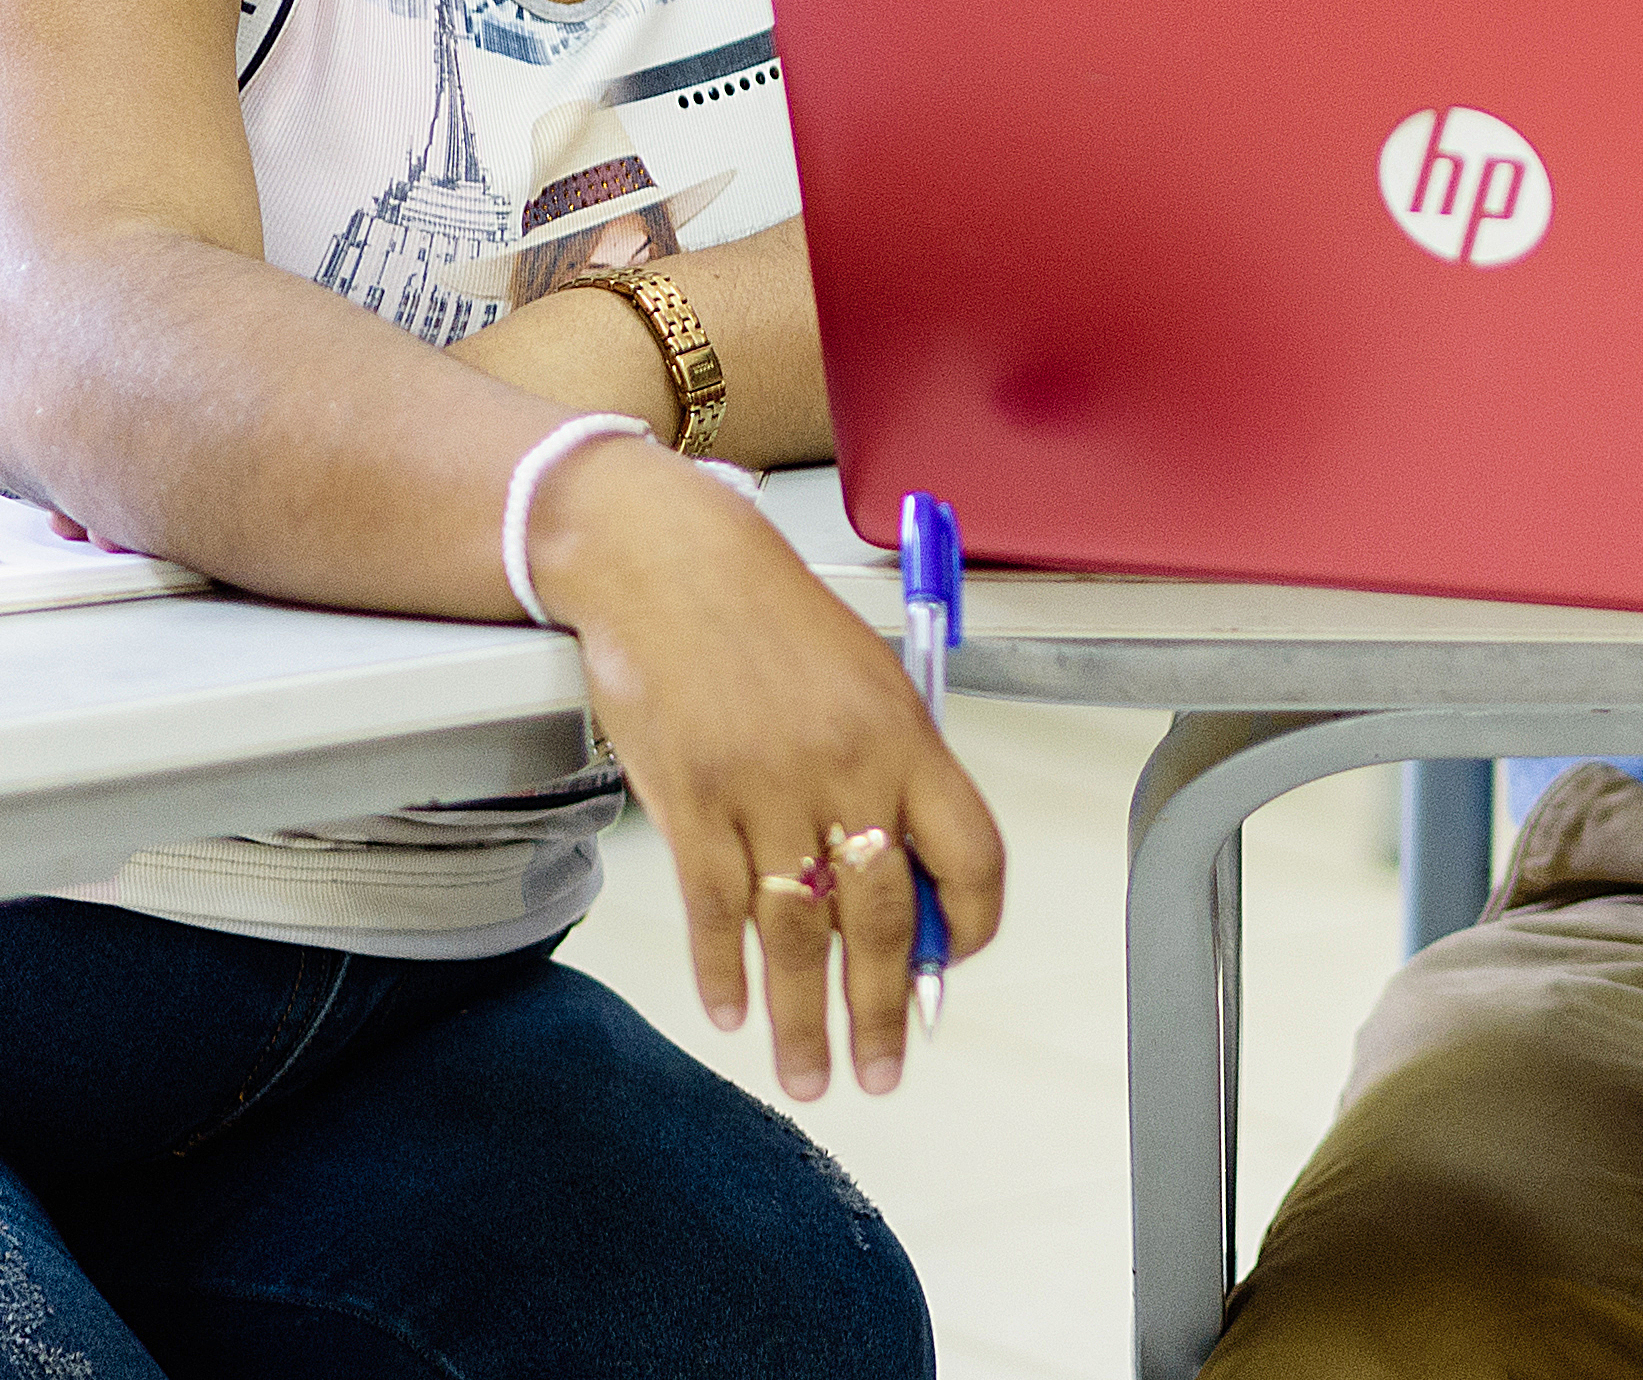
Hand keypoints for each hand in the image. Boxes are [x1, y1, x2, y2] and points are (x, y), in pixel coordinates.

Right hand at [522, 439, 1005, 1101]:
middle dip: (883, 1009)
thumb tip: (908, 881)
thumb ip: (894, 774)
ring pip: (797, 932)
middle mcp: (843, 771)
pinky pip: (714, 911)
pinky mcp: (688, 803)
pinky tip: (735, 1013)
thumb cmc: (775, 618)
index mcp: (906, 737)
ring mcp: (761, 792)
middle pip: (881, 917)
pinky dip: (724, 972)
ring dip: (803, 1018)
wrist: (671, 565)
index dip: (968, 926)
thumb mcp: (867, 678)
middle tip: (881, 1071)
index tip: (952, 967)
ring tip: (810, 1076)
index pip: (971, 856)